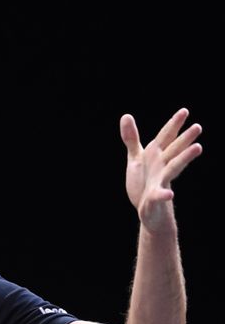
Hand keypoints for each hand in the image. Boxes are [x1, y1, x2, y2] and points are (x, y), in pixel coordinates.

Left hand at [120, 108, 202, 231]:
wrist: (150, 212)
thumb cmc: (145, 183)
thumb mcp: (136, 159)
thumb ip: (132, 139)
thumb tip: (126, 115)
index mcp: (156, 156)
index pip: (166, 138)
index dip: (174, 125)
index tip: (185, 111)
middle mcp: (162, 167)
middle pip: (174, 151)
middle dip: (185, 139)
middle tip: (198, 126)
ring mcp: (160, 182)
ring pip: (174, 168)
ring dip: (184, 158)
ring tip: (198, 148)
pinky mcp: (154, 198)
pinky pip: (159, 196)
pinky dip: (163, 195)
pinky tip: (169, 194)